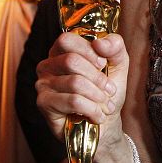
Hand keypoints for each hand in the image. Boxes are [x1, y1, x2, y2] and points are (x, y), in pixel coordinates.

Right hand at [35, 32, 128, 151]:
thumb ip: (114, 46)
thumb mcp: (118, 64)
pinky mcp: (44, 103)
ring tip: (106, 105)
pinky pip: (73, 101)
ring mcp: (43, 84)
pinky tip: (97, 115)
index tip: (103, 64)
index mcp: (63, 51)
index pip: (67, 40)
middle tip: (110, 90)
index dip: (88, 51)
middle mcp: (48, 65)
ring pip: (74, 82)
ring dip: (98, 96)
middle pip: (71, 61)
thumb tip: (99, 43)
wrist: (106, 123)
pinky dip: (92, 109)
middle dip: (97, 78)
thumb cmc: (107, 90)